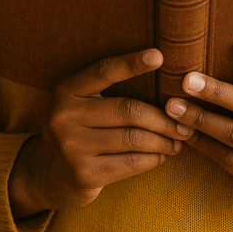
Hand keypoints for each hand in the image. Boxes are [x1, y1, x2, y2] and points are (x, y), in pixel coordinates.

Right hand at [8, 48, 192, 218]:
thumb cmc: (78, 132)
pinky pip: (131, 163)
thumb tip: (162, 86)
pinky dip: (154, 159)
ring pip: (134, 138)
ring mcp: (72, 147)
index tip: (159, 56)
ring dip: (164, 140)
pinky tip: (162, 156)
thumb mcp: (80, 106)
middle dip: (164, 118)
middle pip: (128, 110)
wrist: (46, 175)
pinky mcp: (84, 174)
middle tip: (185, 124)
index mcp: (66, 91)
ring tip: (178, 141)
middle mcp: (65, 116)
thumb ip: (108, 93)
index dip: (131, 63)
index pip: (103, 71)